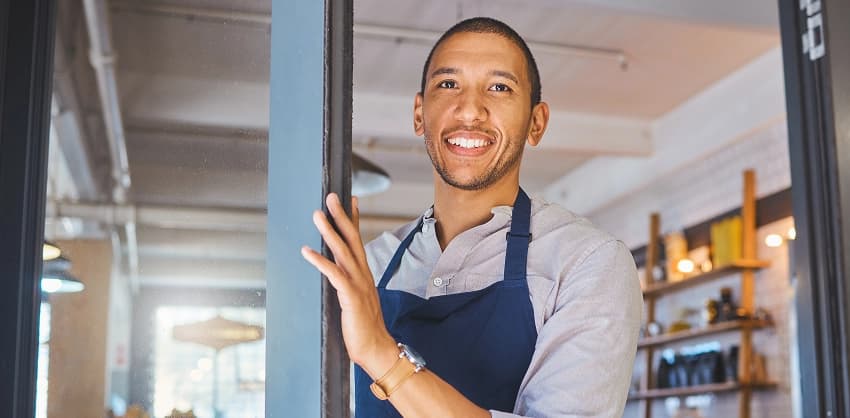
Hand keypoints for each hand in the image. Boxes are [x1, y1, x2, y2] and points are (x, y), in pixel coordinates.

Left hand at [301, 193, 397, 376]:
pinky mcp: (351, 297)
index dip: (354, 219)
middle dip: (341, 216)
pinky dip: (320, 261)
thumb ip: (348, 284)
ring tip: (316, 215)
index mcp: (364, 274)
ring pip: (342, 252)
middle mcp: (362, 275)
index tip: (351, 199)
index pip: (358, 240)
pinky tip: (307, 251)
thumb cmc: (364, 328)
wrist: (376, 349)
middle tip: (330, 196)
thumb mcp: (356, 300)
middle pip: (351, 239)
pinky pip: (334, 275)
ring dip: (329, 232)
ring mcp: (358, 285)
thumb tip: (336, 274)